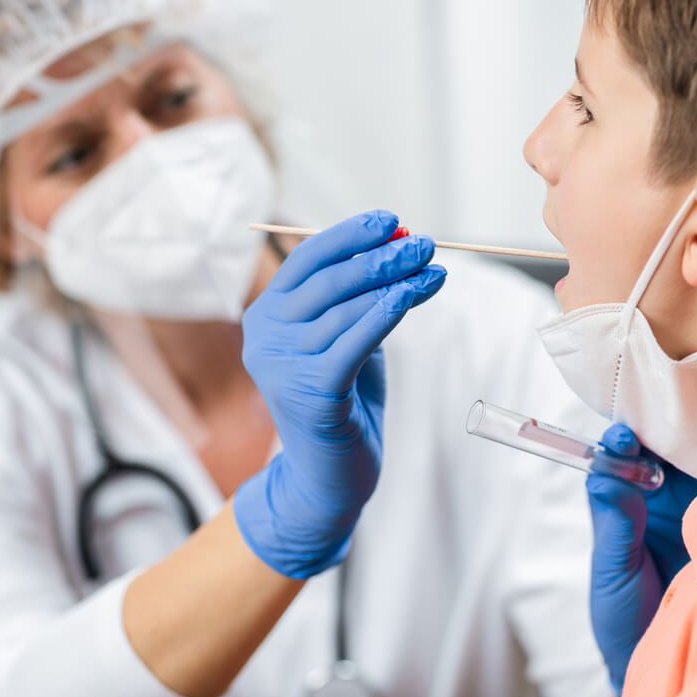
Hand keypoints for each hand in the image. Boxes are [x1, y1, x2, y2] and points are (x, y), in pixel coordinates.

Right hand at [234, 210, 445, 578]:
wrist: (330, 476)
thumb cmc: (343, 402)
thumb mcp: (348, 339)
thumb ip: (363, 297)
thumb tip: (400, 245)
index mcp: (266, 316)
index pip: (306, 259)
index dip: (349, 235)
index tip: (391, 220)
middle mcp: (263, 337)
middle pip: (328, 280)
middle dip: (381, 256)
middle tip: (425, 243)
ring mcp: (282, 366)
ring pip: (345, 308)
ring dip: (395, 283)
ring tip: (432, 270)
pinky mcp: (310, 393)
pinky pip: (353, 342)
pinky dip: (384, 314)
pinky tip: (411, 296)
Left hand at [586, 424, 696, 692]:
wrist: (664, 655)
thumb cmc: (623, 616)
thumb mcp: (613, 570)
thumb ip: (614, 524)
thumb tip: (603, 477)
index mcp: (621, 503)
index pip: (615, 459)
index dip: (617, 443)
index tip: (621, 439)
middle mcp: (655, 496)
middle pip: (655, 448)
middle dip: (657, 430)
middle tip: (660, 425)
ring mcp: (691, 503)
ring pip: (690, 458)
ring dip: (691, 442)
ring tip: (692, 431)